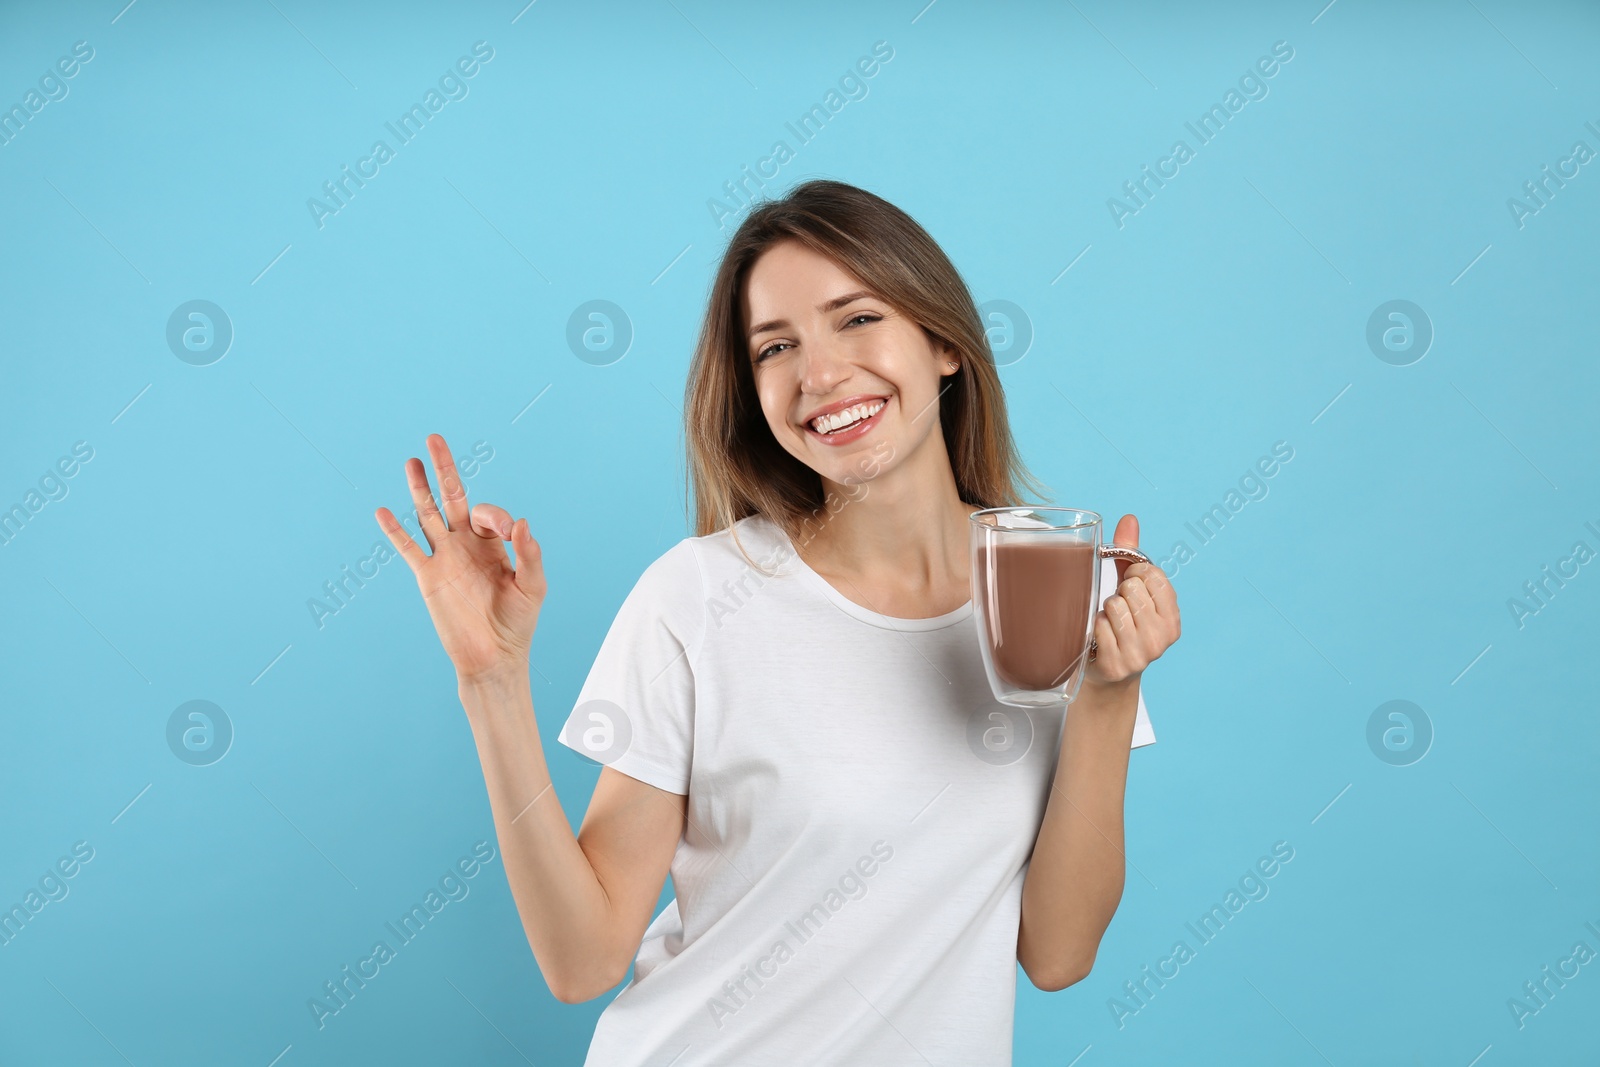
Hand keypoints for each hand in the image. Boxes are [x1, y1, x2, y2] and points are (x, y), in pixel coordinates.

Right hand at [375, 434, 545, 681]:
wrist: (493, 656)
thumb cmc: (518, 623)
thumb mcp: (533, 587)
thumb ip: (529, 555)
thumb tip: (523, 523)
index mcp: (494, 544)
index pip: (488, 513)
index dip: (498, 516)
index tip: (511, 531)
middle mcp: (466, 544)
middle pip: (452, 497)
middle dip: (445, 468)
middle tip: (434, 438)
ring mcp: (445, 557)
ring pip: (427, 514)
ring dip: (419, 488)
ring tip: (411, 461)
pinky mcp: (428, 576)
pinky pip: (408, 548)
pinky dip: (395, 531)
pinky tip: (383, 511)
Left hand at [1084, 515, 1180, 686]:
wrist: (1108, 674)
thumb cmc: (1120, 624)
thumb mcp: (1130, 590)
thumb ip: (1130, 555)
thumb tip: (1129, 519)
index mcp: (1173, 619)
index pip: (1153, 576)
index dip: (1134, 573)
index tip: (1129, 583)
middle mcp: (1163, 638)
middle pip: (1131, 589)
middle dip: (1118, 593)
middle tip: (1117, 610)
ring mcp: (1141, 654)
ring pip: (1114, 606)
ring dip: (1104, 611)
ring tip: (1108, 624)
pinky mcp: (1117, 665)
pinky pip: (1098, 626)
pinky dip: (1093, 627)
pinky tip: (1098, 638)